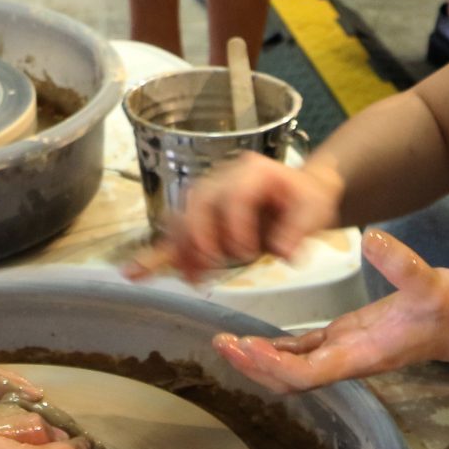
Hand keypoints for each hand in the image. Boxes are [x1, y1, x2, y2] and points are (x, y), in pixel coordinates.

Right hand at [123, 153, 342, 284]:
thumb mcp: (315, 209)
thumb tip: (283, 251)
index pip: (235, 194)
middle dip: (203, 237)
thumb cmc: (306, 200)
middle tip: (214, 266)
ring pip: (182, 218)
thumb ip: (300, 229)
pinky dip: (157, 254)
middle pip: (199, 202)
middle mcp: (223, 178)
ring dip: (183, 250)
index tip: (245, 252)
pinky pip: (175, 236)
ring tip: (191, 277)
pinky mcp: (200, 221)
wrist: (299, 195)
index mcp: (252, 171)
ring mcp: (207, 198)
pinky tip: (134, 273)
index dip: (235, 223)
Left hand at [213, 229, 448, 391]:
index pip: (308, 373)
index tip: (247, 347)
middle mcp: (348, 360)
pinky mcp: (346, 338)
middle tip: (222, 343)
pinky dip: (279, 348)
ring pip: (294, 368)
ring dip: (261, 359)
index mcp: (362, 354)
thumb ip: (403, 264)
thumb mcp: (432, 283)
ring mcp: (346, 351)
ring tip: (228, 341)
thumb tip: (372, 238)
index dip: (275, 365)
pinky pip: (305, 350)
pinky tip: (258, 338)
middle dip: (256, 367)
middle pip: (292, 379)